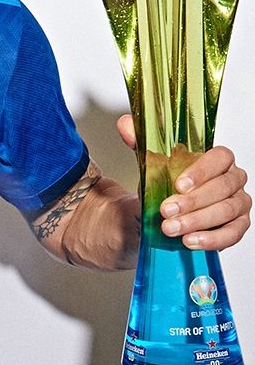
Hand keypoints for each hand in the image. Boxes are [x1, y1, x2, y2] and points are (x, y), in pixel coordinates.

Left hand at [117, 114, 250, 249]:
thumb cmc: (164, 185)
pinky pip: (233, 233)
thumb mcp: (150, 164)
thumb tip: (126, 123)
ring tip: (171, 228)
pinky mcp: (238, 226)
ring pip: (227, 211)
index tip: (178, 184)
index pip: (220, 158)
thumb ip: (140, 142)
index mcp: (216, 160)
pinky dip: (212, 239)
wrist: (163, 213)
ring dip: (197, 221)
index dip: (201, 171)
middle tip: (166, 211)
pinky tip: (191, 241)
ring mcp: (238, 203)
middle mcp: (232, 179)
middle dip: (192, 201)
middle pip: (222, 187)